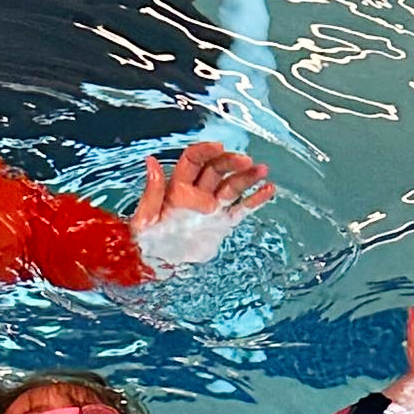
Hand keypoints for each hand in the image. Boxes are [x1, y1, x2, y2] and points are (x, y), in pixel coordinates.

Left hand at [130, 142, 274, 267]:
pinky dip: (254, 200)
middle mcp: (197, 193)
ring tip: (263, 171)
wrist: (158, 265)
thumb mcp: (144, 218)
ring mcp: (212, 208)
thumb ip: (152, 191)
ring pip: (232, 186)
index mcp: (178, 188)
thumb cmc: (146, 241)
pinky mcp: (222, 223)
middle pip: (217, 169)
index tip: (219, 148)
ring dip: (248, 177)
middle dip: (231, 162)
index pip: (194, 160)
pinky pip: (241, 208)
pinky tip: (268, 190)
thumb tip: (151, 162)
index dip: (206, 151)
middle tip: (246, 161)